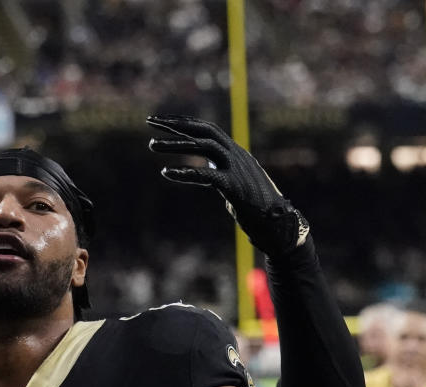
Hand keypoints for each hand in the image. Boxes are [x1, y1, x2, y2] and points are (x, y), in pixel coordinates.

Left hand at [147, 114, 309, 256]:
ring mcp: (236, 168)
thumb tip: (203, 170)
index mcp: (236, 152)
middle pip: (204, 130)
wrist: (278, 224)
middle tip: (150, 122)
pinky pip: (205, 175)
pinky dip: (185, 172)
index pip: (207, 129)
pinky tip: (166, 172)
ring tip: (151, 145)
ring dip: (175, 144)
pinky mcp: (234, 186)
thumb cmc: (254, 207)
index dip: (184, 122)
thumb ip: (220, 172)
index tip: (162, 120)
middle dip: (176, 124)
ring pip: (203, 146)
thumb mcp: (234, 183)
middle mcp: (236, 155)